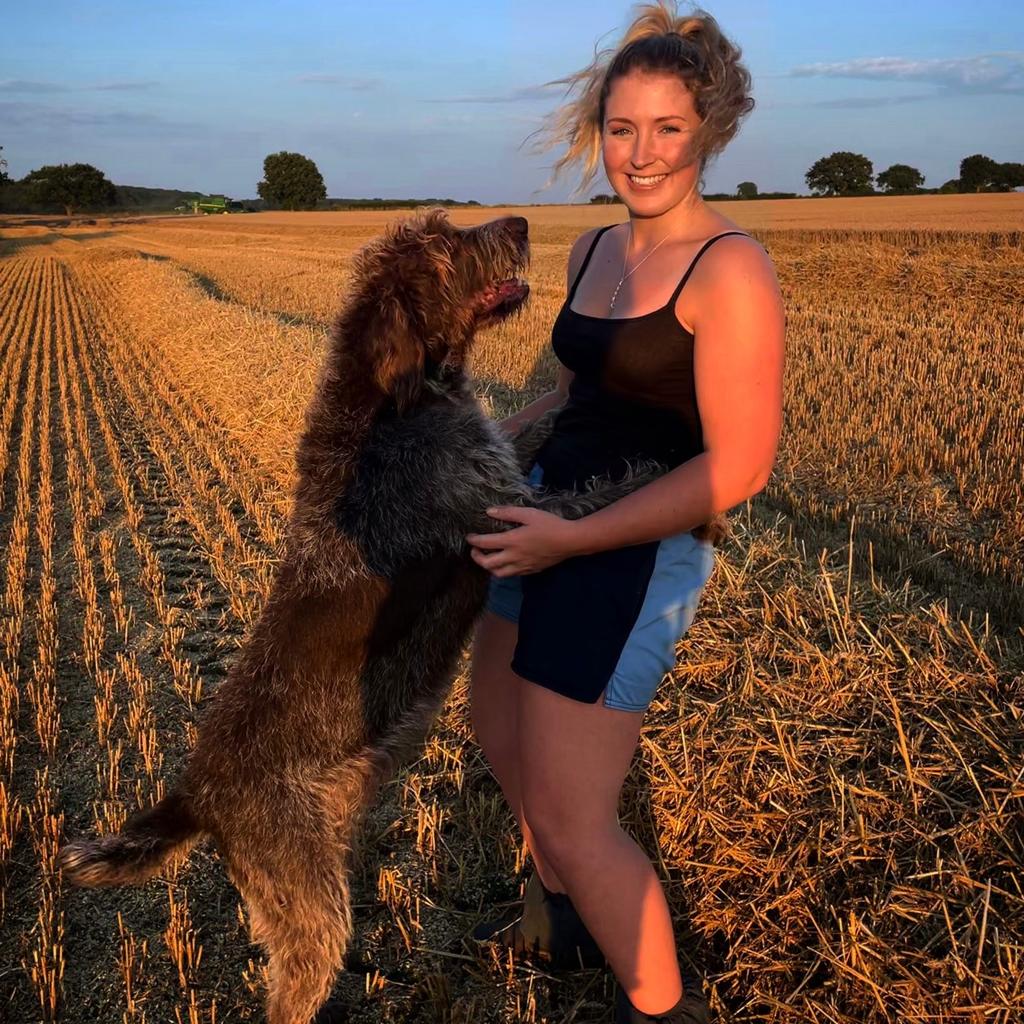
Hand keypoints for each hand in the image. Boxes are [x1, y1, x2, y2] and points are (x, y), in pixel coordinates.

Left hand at [466, 507, 580, 575]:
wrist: (570, 541)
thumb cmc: (550, 524)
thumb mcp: (528, 513)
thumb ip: (508, 513)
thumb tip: (489, 511)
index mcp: (512, 541)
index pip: (486, 543)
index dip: (474, 541)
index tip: (469, 537)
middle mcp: (514, 557)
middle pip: (488, 564)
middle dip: (477, 557)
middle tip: (475, 550)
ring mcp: (523, 566)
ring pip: (499, 574)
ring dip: (489, 567)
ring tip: (488, 559)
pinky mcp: (531, 570)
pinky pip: (512, 574)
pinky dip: (503, 570)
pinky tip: (505, 562)